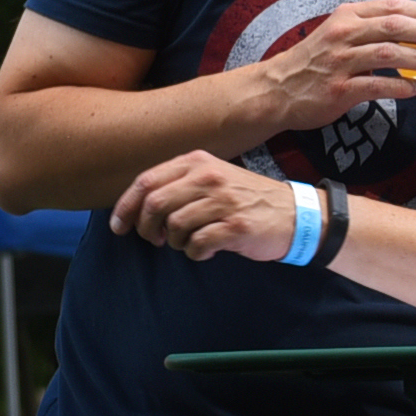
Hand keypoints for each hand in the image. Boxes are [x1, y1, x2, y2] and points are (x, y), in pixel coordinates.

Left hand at [112, 153, 305, 262]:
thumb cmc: (247, 199)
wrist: (296, 214)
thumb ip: (178, 184)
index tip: (119, 226)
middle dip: (147, 228)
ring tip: (191, 242)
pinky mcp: (237, 226)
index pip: (146, 181)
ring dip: (176, 242)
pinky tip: (207, 251)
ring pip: (175, 226)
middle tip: (156, 240)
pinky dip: (196, 253)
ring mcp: (224, 201)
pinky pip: (198, 245)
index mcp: (198, 162)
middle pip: (155, 204)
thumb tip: (138, 209)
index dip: (126, 206)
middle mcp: (209, 177)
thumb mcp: (213, 178)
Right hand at [242, 0, 415, 136]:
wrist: (277, 88)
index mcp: (346, 16)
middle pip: (394, 26)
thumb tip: (412, 30)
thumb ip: (368, 28)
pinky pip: (377, 86)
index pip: (391, 7)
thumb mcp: (338, 32)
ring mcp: (340, 61)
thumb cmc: (315, 60)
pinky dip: (401, 88)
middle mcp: (343, 34)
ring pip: (389, 54)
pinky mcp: (339, 89)